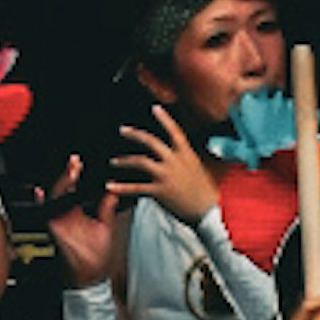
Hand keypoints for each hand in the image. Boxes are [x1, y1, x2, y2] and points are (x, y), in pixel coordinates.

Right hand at [42, 165, 116, 287]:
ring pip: (55, 197)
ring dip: (62, 183)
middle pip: (64, 188)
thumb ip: (107, 208)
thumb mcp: (106, 227)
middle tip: (75, 161)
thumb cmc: (96, 257)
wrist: (90, 277)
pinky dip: (42, 203)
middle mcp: (66, 214)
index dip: (77, 175)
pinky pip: (46, 214)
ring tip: (71, 171)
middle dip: (68, 174)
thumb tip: (113, 190)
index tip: (82, 162)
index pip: (76, 188)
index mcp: (77, 212)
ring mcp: (59, 221)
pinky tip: (41, 193)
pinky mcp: (54, 229)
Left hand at [123, 106, 218, 228]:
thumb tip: (177, 153)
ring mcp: (166, 175)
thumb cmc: (206, 191)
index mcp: (186, 154)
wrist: (208, 211)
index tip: (155, 108)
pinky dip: (121, 187)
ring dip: (124, 160)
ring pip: (140, 161)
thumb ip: (185, 158)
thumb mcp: (199, 168)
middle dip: (135, 134)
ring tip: (113, 161)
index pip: (175, 131)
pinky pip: (136, 187)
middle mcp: (174, 161)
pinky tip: (111, 186)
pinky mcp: (159, 191)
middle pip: (150, 142)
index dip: (164, 118)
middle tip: (122, 130)